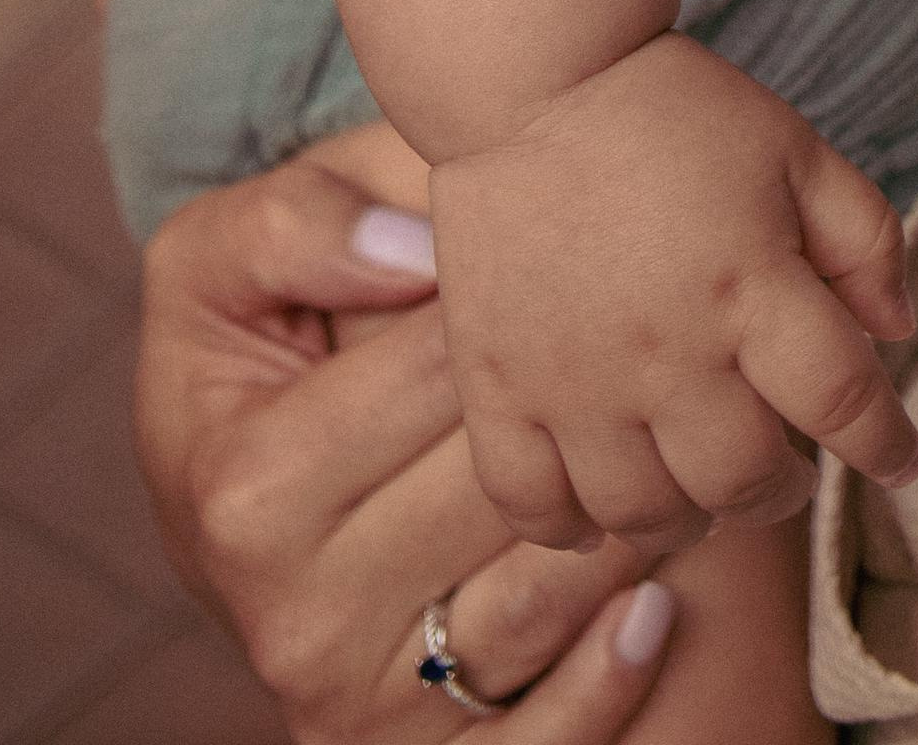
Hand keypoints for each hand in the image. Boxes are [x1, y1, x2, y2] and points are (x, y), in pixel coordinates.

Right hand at [135, 137, 715, 737]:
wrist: (230, 503)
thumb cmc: (252, 352)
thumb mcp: (220, 262)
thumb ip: (296, 224)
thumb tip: (420, 245)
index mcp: (252, 483)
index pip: (440, 375)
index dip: (530, 299)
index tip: (594, 254)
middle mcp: (296, 607)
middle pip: (505, 489)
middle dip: (602, 405)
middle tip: (686, 342)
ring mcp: (355, 695)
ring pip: (539, 602)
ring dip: (636, 526)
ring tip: (697, 452)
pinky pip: (531, 738)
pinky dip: (607, 677)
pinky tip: (660, 605)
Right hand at [430, 34, 917, 552]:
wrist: (532, 77)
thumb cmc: (674, 111)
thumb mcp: (796, 148)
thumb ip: (864, 238)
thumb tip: (898, 331)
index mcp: (751, 286)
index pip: (843, 402)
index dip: (888, 444)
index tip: (903, 459)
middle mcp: (666, 352)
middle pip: (743, 482)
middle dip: (781, 490)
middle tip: (783, 466)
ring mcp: (574, 381)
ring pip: (644, 515)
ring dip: (689, 518)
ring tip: (698, 488)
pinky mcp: (499, 387)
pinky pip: (532, 507)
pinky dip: (571, 530)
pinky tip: (599, 505)